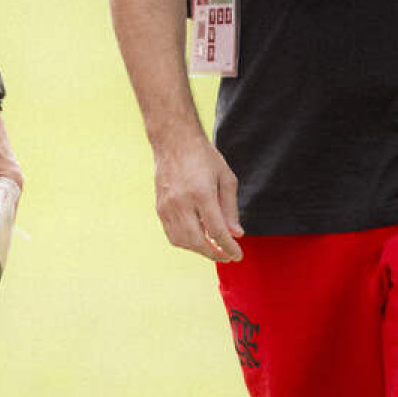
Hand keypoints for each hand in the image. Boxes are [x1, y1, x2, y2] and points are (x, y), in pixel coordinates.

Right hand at [152, 131, 242, 261]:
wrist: (174, 140)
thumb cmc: (203, 156)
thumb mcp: (225, 177)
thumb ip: (230, 208)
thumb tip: (236, 234)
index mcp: (201, 193)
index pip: (216, 231)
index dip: (229, 247)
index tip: (238, 255)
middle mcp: (182, 202)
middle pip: (198, 241)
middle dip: (215, 254)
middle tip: (226, 255)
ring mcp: (168, 206)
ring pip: (183, 241)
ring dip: (199, 250)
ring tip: (213, 248)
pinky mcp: (159, 207)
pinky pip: (172, 234)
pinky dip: (185, 242)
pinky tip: (197, 239)